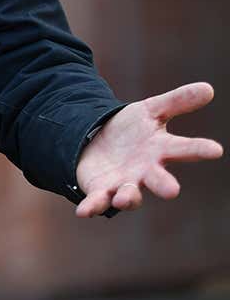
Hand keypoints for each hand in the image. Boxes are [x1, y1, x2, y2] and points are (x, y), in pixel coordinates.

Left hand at [75, 82, 222, 216]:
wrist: (98, 140)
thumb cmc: (131, 129)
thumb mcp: (150, 110)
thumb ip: (177, 101)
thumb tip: (209, 88)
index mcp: (160, 150)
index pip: (184, 149)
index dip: (199, 149)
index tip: (216, 149)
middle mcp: (146, 171)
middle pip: (158, 179)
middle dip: (164, 184)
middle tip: (172, 190)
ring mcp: (124, 183)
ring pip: (129, 194)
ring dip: (128, 197)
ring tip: (124, 198)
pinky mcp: (101, 190)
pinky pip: (96, 200)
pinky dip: (92, 206)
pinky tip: (83, 212)